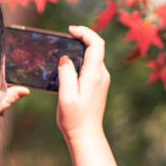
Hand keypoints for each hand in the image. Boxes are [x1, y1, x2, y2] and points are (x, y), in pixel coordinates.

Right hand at [56, 26, 110, 142]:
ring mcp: (102, 80)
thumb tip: (66, 58)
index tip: (70, 30)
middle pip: (96, 48)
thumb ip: (66, 75)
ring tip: (63, 51)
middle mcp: (101, 75)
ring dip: (80, 50)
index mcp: (94, 76)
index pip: (96, 44)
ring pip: (93, 57)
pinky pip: (91, 66)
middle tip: (63, 38)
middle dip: (81, 38)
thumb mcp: (66, 97)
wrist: (86, 135)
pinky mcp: (99, 86)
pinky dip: (81, 60)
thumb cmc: (74, 119)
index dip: (85, 32)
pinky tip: (68, 67)